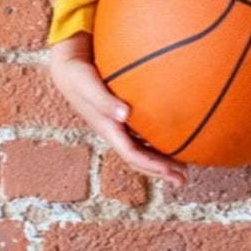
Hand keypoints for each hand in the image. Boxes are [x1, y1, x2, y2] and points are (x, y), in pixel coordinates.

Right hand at [47, 31, 187, 188]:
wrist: (68, 71)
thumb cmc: (79, 76)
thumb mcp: (89, 85)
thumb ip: (105, 100)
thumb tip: (125, 114)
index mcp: (107, 129)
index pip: (132, 154)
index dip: (150, 165)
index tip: (169, 171)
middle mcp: (113, 133)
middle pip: (138, 159)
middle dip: (159, 171)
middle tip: (181, 180)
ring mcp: (117, 128)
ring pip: (141, 151)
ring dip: (160, 161)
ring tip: (182, 167)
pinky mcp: (120, 120)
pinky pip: (141, 137)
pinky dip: (157, 143)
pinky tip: (172, 141)